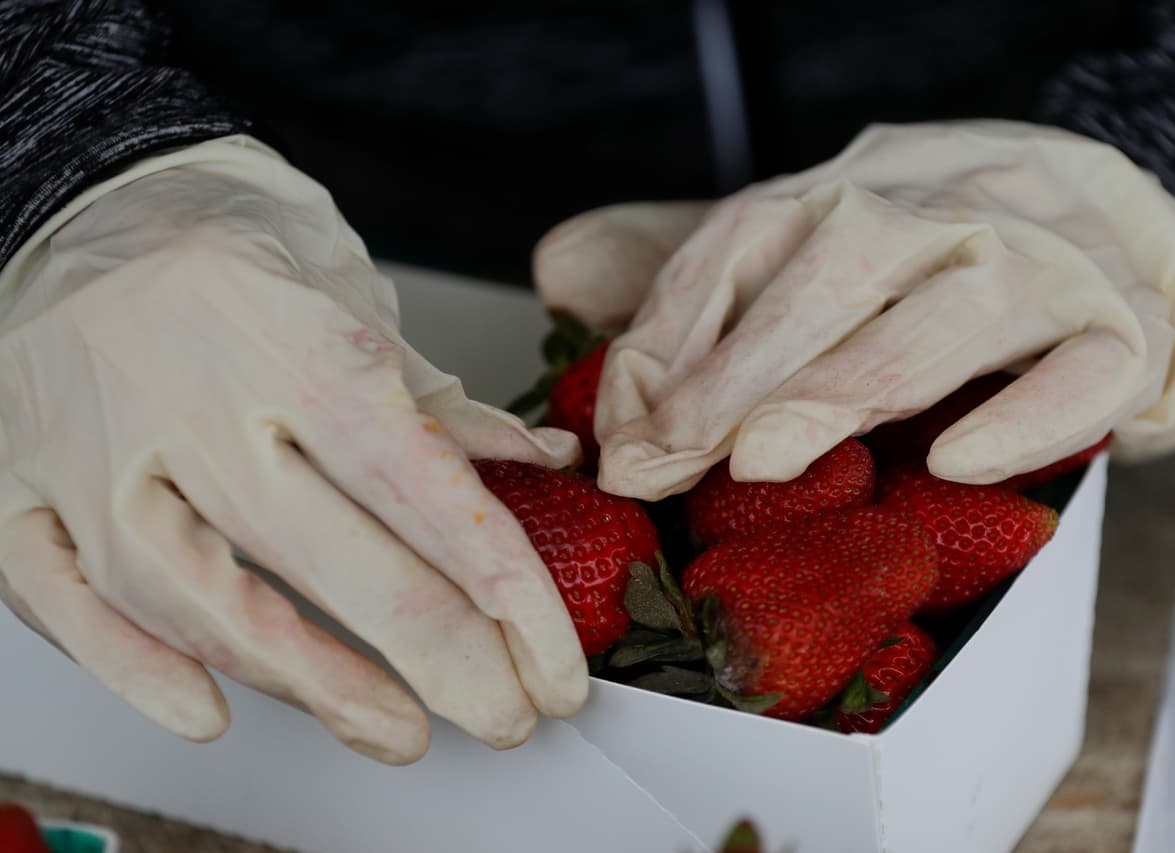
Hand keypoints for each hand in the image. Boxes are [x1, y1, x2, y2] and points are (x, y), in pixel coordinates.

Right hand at [0, 137, 586, 763]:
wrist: (88, 188)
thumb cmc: (229, 237)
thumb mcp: (352, 287)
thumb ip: (437, 396)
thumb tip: (538, 459)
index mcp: (295, 342)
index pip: (423, 489)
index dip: (504, 592)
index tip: (552, 662)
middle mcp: (194, 399)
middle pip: (330, 557)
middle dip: (437, 658)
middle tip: (504, 715)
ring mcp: (93, 447)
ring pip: (195, 595)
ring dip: (307, 681)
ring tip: (397, 731)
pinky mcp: (19, 480)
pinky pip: (58, 593)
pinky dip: (130, 665)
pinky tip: (207, 709)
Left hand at [536, 121, 1174, 499]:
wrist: (1128, 225)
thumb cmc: (944, 253)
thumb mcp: (810, 244)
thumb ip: (695, 268)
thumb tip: (559, 269)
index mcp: (854, 190)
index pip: (745, 237)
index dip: (672, 331)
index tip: (623, 431)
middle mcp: (941, 210)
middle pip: (836, 266)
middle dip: (743, 363)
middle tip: (671, 452)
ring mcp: (1043, 264)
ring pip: (951, 310)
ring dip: (851, 382)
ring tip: (765, 454)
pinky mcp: (1126, 330)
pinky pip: (1089, 369)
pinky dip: (1028, 415)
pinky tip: (959, 463)